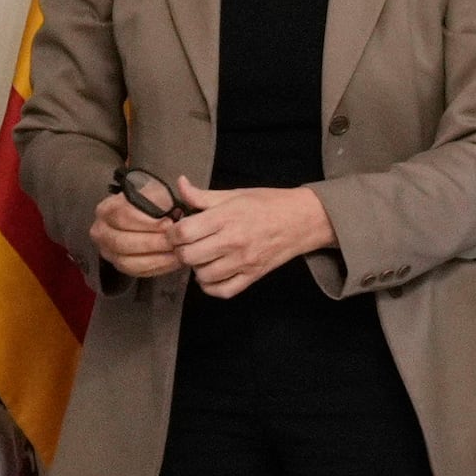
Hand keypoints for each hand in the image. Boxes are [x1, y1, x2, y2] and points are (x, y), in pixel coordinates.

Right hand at [88, 183, 189, 280]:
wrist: (145, 217)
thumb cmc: (152, 203)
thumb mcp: (154, 192)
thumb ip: (162, 196)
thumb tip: (178, 198)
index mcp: (106, 209)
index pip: (122, 216)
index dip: (147, 222)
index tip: (169, 223)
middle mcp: (100, 231)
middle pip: (123, 242)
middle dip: (153, 243)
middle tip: (176, 242)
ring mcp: (107, 251)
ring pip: (128, 262)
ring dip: (156, 259)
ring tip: (179, 254)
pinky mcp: (119, 265)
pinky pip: (136, 272)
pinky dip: (157, 268)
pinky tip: (175, 262)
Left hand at [169, 183, 334, 298]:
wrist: (304, 219)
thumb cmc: (269, 203)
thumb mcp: (235, 194)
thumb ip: (203, 195)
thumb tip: (179, 185)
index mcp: (226, 217)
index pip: (183, 232)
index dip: (172, 232)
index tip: (176, 231)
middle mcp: (233, 241)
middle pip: (188, 256)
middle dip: (181, 251)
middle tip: (187, 245)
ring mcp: (244, 261)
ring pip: (203, 276)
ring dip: (197, 268)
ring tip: (203, 258)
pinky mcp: (253, 276)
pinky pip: (223, 291)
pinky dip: (212, 286)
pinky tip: (213, 274)